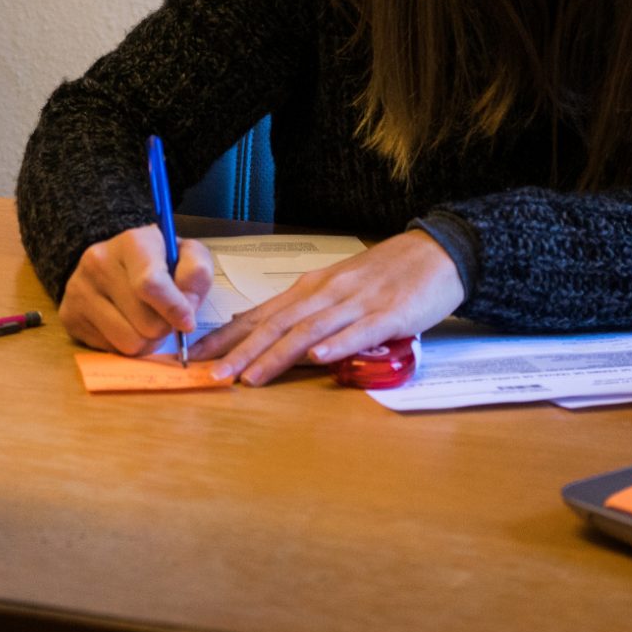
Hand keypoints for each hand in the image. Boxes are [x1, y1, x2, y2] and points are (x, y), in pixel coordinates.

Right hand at [59, 226, 218, 356]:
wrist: (111, 260)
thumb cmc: (157, 259)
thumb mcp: (185, 254)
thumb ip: (197, 273)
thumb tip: (187, 308)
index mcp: (132, 243)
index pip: (150, 284)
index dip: (174, 309)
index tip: (187, 322)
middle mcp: (98, 263)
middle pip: (146, 323)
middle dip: (164, 327)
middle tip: (164, 316)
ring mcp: (79, 290)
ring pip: (129, 343)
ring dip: (147, 341)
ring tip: (146, 322)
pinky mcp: (69, 316)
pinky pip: (110, 351)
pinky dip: (124, 345)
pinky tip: (124, 324)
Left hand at [194, 230, 463, 385]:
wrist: (435, 254)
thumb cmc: (384, 276)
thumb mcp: (337, 291)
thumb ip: (307, 315)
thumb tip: (271, 340)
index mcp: (310, 289)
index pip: (259, 315)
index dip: (227, 336)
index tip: (197, 356)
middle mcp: (326, 293)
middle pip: (276, 324)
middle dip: (240, 352)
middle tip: (212, 376)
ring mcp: (356, 303)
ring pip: (309, 330)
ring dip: (277, 354)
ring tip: (251, 377)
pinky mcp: (388, 314)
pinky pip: (359, 331)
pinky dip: (338, 345)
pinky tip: (321, 359)